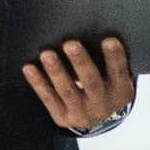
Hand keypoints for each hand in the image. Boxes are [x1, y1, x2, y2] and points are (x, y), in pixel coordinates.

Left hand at [21, 36, 135, 132]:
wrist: (99, 120)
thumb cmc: (106, 86)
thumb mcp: (116, 78)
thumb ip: (109, 61)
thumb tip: (97, 29)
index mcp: (120, 92)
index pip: (118, 72)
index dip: (114, 57)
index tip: (109, 40)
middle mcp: (102, 105)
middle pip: (91, 82)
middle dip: (80, 62)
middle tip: (70, 44)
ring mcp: (82, 114)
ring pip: (67, 91)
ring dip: (56, 71)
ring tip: (46, 54)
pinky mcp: (62, 118)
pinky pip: (48, 99)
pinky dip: (38, 83)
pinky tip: (29, 68)